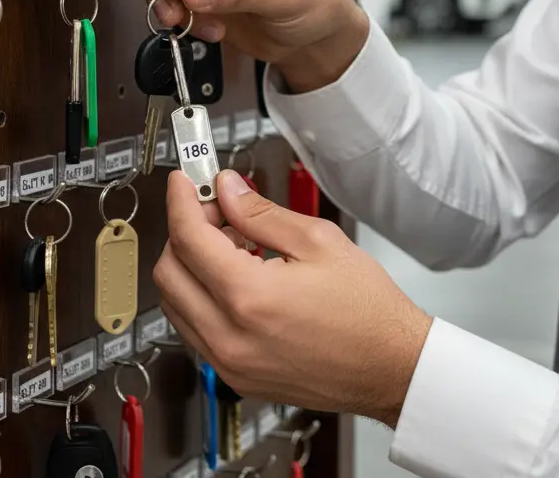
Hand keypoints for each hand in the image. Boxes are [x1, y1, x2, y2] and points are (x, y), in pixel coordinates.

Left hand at [154, 170, 433, 426]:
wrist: (390, 367)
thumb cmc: (367, 311)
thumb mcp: (318, 241)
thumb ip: (261, 213)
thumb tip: (228, 190)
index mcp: (249, 297)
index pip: (188, 238)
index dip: (182, 201)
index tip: (184, 182)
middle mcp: (229, 336)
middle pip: (169, 272)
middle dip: (183, 233)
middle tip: (216, 213)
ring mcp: (229, 363)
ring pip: (175, 305)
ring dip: (190, 268)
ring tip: (232, 248)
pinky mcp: (236, 376)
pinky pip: (195, 331)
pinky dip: (202, 299)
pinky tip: (236, 282)